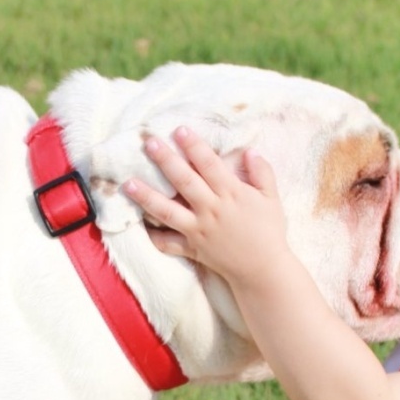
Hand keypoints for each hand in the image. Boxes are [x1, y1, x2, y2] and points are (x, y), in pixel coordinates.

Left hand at [121, 126, 288, 287]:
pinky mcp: (192, 248)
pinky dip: (153, 237)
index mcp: (231, 194)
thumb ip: (262, 173)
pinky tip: (139, 225)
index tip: (180, 130)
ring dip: (147, 196)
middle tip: (148, 142)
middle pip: (184, 182)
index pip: (209, 165)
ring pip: (168, 211)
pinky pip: (168, 243)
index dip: (194, 146)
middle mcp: (211, 210)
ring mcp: (198, 230)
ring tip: (128, 183)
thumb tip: (250, 150)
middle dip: (165, 160)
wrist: (262, 270)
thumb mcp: (271, 199)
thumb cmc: (269, 231)